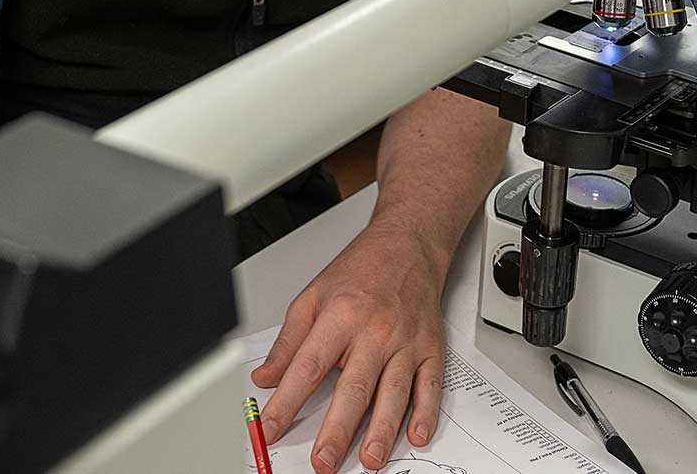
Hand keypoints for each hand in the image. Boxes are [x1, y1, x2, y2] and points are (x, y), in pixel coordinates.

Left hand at [252, 221, 449, 472]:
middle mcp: (374, 331)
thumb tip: (266, 378)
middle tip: (324, 461)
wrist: (407, 245)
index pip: (307, 367)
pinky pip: (430, 385)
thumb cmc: (360, 271)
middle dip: (337, 429)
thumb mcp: (312, 297)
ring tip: (370, 460)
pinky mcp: (430, 348)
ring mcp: (406, 341)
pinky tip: (417, 434)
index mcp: (340, 316)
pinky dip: (426, 413)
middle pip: (354, 387)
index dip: (286, 402)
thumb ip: (289, 342)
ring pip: (394, 392)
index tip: (270, 429)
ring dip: (382, 430)